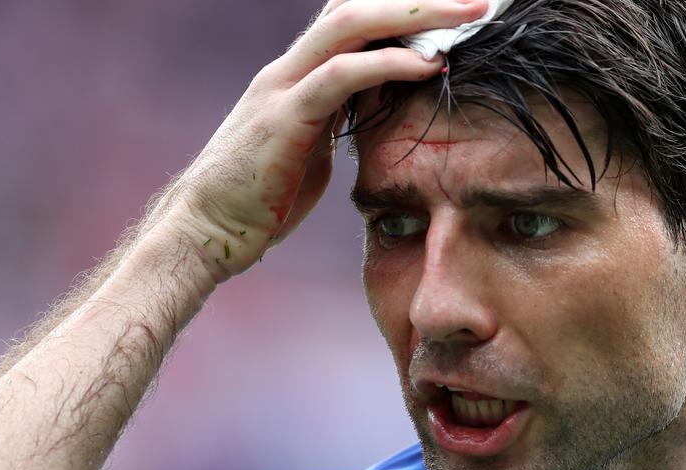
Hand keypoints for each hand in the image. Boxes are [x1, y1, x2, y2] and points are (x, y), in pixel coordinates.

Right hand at [163, 0, 488, 280]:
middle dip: (419, 0)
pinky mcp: (285, 118)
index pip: (350, 17)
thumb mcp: (313, 149)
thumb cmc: (260, 199)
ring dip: (415, 15)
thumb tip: (378, 103)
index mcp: (297, 74)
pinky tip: (429, 66)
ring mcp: (283, 87)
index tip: (452, 11)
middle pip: (355, 6)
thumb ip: (341, 118)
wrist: (207, 231)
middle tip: (477, 1)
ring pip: (351, 24)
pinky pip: (342, 75)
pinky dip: (389, 64)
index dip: (397, 5)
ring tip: (468, 15)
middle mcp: (288, 68)